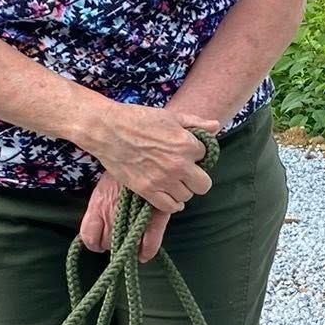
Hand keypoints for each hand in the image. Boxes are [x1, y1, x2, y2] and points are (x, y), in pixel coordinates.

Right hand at [75, 99, 218, 214]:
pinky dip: (172, 204)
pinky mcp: (147, 190)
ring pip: (187, 196)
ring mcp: (163, 180)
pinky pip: (170, 207)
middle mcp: (179, 165)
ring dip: (182, 189)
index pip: (205, 156)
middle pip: (203, 184)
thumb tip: (216, 127)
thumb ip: (196, 123)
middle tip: (186, 173)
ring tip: (173, 181)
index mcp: (186, 144)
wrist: (108, 129)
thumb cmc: (138, 119)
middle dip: (197, 178)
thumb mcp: (171, 116)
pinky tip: (169, 196)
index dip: (196, 154)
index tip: (185, 153)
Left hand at [79, 174, 172, 261]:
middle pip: (107, 244)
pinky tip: (144, 255)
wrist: (143, 151)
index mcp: (99, 206)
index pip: (89, 237)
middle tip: (121, 233)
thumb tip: (95, 231)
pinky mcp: (155, 215)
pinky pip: (150, 242)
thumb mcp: (103, 187)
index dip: (95, 242)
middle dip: (113, 242)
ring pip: (127, 246)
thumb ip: (97, 210)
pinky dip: (147, 250)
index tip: (101, 241)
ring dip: (129, 246)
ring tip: (133, 237)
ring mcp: (133, 216)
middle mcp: (113, 215)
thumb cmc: (121, 169)